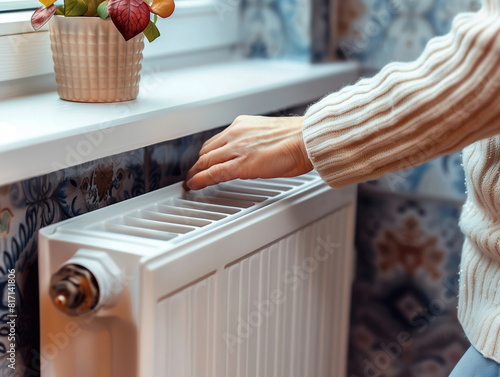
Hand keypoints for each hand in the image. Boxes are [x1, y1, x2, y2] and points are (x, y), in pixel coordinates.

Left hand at [184, 115, 312, 189]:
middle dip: (199, 163)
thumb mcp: (269, 136)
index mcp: (243, 125)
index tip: (203, 160)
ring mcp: (237, 147)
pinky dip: (201, 179)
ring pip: (207, 161)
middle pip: (207, 150)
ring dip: (196, 172)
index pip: (217, 140)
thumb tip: (250, 157)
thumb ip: (254, 144)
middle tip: (194, 173)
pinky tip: (194, 185)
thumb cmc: (298, 139)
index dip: (207, 154)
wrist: (307, 139)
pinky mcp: (241, 163)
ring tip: (192, 181)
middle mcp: (236, 133)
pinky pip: (214, 172)